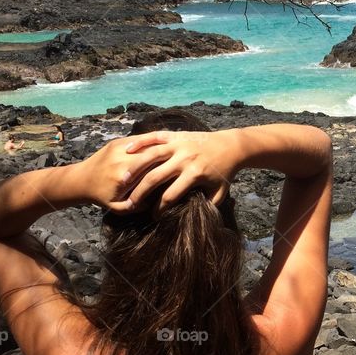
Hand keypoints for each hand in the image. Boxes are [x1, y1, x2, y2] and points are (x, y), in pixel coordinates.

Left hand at [78, 137, 175, 211]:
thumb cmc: (101, 196)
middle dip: (165, 160)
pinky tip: (158, 148)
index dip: (165, 175)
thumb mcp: (118, 207)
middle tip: (175, 165)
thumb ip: (136, 207)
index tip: (174, 179)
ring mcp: (119, 148)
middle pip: (151, 157)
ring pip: (146, 146)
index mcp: (124, 177)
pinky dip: (149, 143)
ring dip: (159, 149)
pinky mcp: (117, 142)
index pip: (152, 173)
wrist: (81, 179)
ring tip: (170, 155)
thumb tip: (154, 203)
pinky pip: (138, 140)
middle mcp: (122, 160)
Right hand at [122, 129, 241, 209]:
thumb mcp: (219, 192)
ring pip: (151, 155)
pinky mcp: (175, 135)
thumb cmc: (224, 172)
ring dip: (136, 168)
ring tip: (124, 180)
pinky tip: (128, 150)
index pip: (171, 195)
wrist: (232, 146)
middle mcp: (184, 159)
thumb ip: (208, 206)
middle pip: (156, 177)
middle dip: (141, 192)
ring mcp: (178, 145)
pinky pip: (155, 137)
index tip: (153, 216)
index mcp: (194, 174)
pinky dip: (141, 142)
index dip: (160, 209)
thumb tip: (192, 219)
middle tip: (131, 203)